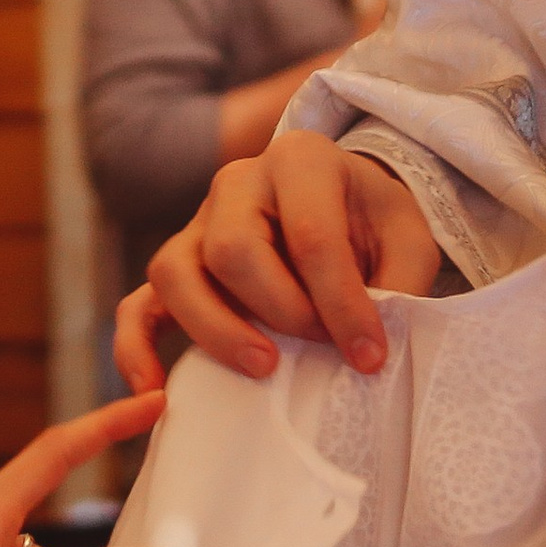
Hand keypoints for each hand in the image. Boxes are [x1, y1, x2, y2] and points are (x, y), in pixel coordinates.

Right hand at [116, 131, 440, 386]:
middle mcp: (238, 181)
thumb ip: (400, 284)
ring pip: (175, 272)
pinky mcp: (179, 264)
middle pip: (232, 248)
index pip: (310, 235)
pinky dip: (137, 345)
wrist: (344, 206)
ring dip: (217, 328)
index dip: (341, 304)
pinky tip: (154, 387)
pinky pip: (138, 302)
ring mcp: (198, 222)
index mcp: (300, 159)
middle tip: (323, 345)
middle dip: (282, 311)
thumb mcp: (408, 238)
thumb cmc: (374, 224)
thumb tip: (370, 347)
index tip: (370, 357)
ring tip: (265, 368)